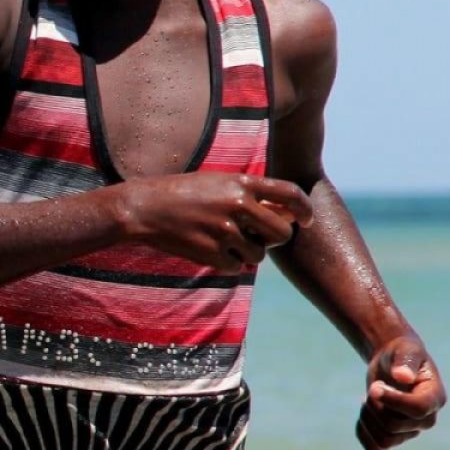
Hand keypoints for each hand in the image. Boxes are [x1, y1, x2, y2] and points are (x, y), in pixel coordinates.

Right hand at [114, 173, 313, 268]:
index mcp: (241, 183)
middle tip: (261, 237)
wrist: (143, 209)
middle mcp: (238, 206)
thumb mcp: (218, 183)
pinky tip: (210, 250)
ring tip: (226, 241)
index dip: (305, 209)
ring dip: (249, 252)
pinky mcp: (212, 253)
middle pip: (282, 233)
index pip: (289, 195)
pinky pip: (237, 266)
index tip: (306, 220)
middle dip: (276, 239)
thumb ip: (251, 196)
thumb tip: (286, 216)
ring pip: (259, 254)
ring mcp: (225, 231)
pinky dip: (228, 263)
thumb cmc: (182, 193)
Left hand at [358, 334, 444, 449]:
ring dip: (368, 419)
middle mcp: (427, 419)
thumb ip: (405, 361)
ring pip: (384, 440)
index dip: (392, 400)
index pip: (418, 409)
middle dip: (375, 406)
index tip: (375, 387)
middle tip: (373, 388)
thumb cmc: (401, 353)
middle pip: (394, 426)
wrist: (392, 362)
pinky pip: (374, 447)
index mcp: (435, 398)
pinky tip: (364, 413)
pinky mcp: (395, 436)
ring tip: (367, 400)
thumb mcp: (405, 350)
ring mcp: (411, 430)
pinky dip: (363, 431)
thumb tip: (403, 377)